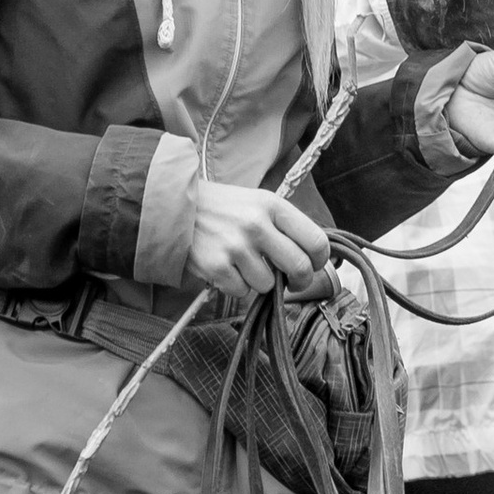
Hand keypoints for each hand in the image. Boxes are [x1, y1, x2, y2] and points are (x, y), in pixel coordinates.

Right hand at [187, 181, 331, 304]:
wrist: (174, 207)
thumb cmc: (222, 208)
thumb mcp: (257, 202)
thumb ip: (284, 225)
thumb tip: (311, 257)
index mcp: (272, 205)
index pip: (316, 240)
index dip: (319, 260)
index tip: (312, 265)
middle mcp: (257, 224)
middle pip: (299, 267)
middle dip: (300, 281)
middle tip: (292, 282)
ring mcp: (236, 247)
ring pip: (269, 285)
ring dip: (261, 282)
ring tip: (244, 265)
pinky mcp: (216, 267)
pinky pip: (242, 292)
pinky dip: (237, 286)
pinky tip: (226, 268)